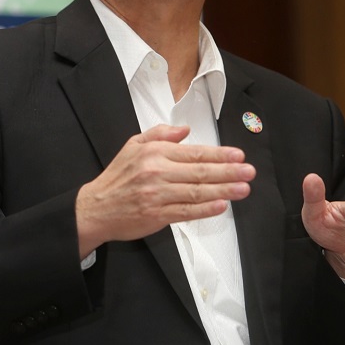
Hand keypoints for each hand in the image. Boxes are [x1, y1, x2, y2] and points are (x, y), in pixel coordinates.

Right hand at [75, 124, 255, 256]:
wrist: (96, 207)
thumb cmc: (117, 177)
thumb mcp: (133, 145)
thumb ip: (160, 134)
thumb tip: (185, 129)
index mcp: (154, 153)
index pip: (193, 152)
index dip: (219, 154)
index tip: (238, 155)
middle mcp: (157, 172)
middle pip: (200, 172)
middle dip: (228, 171)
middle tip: (249, 171)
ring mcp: (157, 195)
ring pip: (196, 192)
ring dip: (223, 190)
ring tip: (243, 188)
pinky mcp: (157, 215)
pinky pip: (186, 212)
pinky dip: (205, 209)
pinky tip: (221, 205)